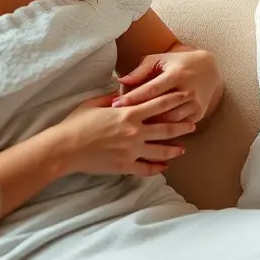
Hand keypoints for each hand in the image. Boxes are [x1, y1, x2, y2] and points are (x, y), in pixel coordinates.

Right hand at [60, 92, 195, 176]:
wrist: (66, 148)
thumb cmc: (77, 122)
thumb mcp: (96, 102)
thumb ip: (112, 96)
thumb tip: (122, 90)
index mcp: (128, 112)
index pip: (158, 104)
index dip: (174, 99)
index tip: (185, 95)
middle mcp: (134, 131)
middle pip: (166, 128)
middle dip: (182, 126)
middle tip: (193, 124)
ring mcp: (131, 150)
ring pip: (160, 151)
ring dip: (174, 149)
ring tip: (183, 148)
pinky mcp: (125, 166)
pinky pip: (146, 168)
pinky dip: (157, 167)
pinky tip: (164, 166)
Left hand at [115, 48, 221, 123]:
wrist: (210, 69)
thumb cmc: (179, 63)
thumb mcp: (161, 60)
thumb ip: (141, 70)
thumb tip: (122, 81)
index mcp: (176, 74)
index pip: (151, 89)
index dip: (133, 98)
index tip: (116, 104)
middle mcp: (187, 90)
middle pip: (160, 109)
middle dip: (139, 116)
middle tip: (120, 121)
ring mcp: (194, 104)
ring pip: (170, 122)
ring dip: (152, 127)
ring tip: (133, 130)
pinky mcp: (198, 114)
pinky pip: (179, 126)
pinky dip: (166, 131)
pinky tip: (152, 135)